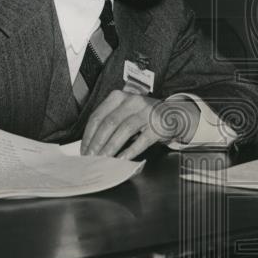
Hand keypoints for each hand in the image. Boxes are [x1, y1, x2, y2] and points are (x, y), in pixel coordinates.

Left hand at [81, 91, 199, 158]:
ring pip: (123, 130)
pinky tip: (122, 159)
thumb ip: (110, 121)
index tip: (84, 149)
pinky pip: (141, 140)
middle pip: (109, 123)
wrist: (172, 114)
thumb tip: (92, 144)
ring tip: (104, 160)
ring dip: (111, 147)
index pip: (98, 116)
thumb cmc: (144, 115)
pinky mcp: (157, 125)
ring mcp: (146, 112)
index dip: (89, 135)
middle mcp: (132, 101)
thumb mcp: (125, 111)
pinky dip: (130, 151)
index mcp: (119, 97)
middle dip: (97, 143)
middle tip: (91, 157)